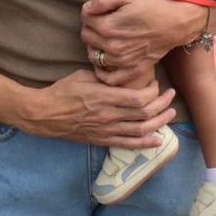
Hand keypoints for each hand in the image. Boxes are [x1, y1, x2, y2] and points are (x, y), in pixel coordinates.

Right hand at [21, 70, 177, 147]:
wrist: (45, 114)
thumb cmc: (63, 91)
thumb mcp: (84, 75)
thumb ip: (105, 75)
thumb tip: (123, 71)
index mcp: (104, 97)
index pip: (138, 98)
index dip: (153, 93)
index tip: (156, 84)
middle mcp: (108, 116)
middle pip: (144, 114)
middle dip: (162, 105)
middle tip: (171, 96)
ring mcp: (106, 130)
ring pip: (140, 130)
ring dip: (159, 123)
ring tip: (170, 114)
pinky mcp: (102, 140)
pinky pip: (128, 144)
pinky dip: (145, 143)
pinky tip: (158, 140)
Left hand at [81, 0, 202, 78]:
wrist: (176, 23)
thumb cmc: (153, 6)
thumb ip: (103, 1)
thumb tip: (87, 9)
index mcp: (108, 26)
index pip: (85, 19)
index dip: (89, 11)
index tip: (99, 9)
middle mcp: (112, 46)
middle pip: (86, 37)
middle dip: (91, 27)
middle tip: (103, 21)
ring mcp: (122, 61)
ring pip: (94, 56)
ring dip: (95, 46)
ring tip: (106, 37)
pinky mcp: (132, 70)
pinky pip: (109, 77)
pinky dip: (103, 71)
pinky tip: (106, 60)